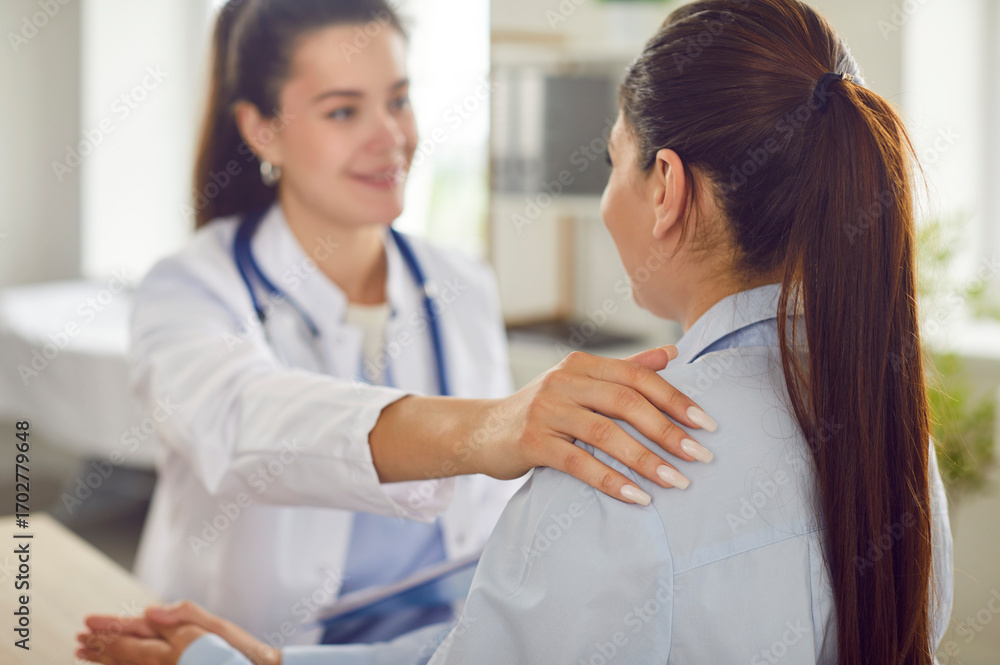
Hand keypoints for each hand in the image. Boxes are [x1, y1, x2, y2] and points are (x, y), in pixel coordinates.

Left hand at [78, 601, 279, 664]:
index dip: (109, 628)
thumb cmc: (241, 652)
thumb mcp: (218, 626)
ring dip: (106, 660)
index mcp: (175, 646)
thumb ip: (184, 616)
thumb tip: (149, 612)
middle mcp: (167, 664)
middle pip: (126, 654)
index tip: (87, 623)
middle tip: (79, 641)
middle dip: (101, 646)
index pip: (133, 635)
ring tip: (85, 654)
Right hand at [468, 346, 716, 503]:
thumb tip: (673, 353)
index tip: (707, 424)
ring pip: (605, 433)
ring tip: (676, 482)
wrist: (481, 432)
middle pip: (626, 403)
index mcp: (582, 364)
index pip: (638, 377)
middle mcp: (564, 381)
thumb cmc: (542, 411)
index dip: (675, 399)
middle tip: (701, 457)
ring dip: (645, 460)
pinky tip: (637, 497)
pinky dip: (610, 481)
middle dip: (668, 431)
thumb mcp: (580, 383)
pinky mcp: (530, 442)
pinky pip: (577, 463)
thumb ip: (625, 370)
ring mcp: (545, 410)